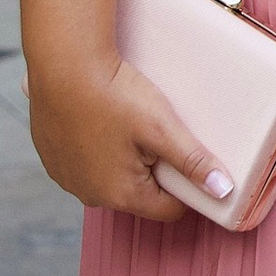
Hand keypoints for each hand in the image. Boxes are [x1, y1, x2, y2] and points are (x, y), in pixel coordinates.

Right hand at [27, 50, 230, 221]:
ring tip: (127, 123)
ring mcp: (67, 179)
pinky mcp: (52, 160)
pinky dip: (97, 150)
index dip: (185, 186)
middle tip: (154, 133)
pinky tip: (102, 123)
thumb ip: (193, 161)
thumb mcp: (161, 127)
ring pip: (111, 178)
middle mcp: (90, 195)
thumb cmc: (112, 95)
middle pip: (140, 194)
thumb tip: (223, 190)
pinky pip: (85, 164)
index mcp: (121, 195)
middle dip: (154, 169)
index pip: (169, 209)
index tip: (186, 157)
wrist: (62, 66)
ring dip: (125, 160)